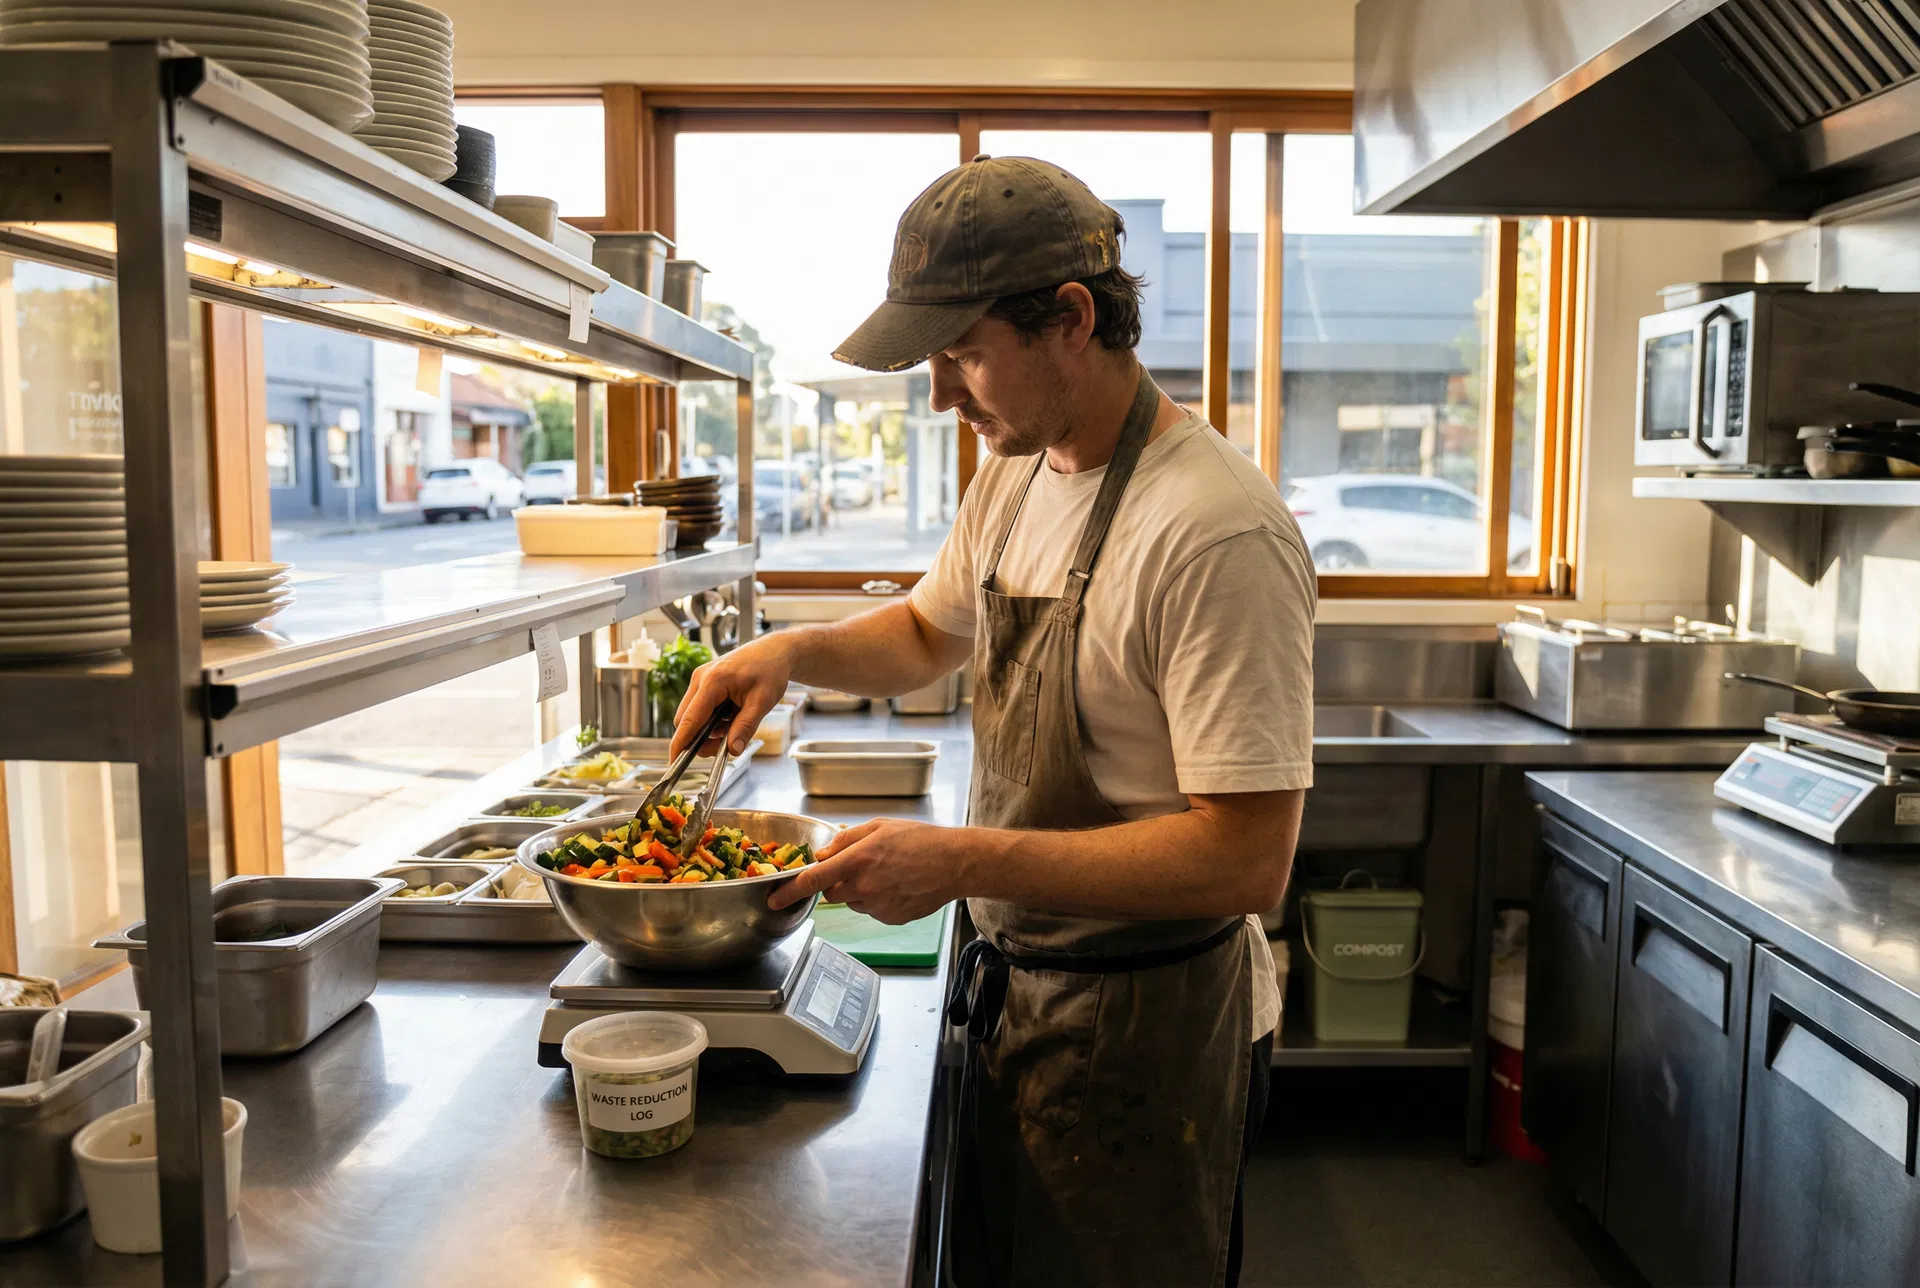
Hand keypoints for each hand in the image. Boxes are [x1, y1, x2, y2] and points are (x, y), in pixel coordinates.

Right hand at [669, 634, 792, 758]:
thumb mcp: (763, 702)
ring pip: (691, 715)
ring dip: (707, 729)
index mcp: (713, 681)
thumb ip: (745, 727)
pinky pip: (699, 708)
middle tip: (724, 746)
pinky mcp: (704, 682)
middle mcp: (700, 678)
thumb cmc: (770, 670)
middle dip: (699, 739)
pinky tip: (730, 716)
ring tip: (734, 726)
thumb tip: (733, 750)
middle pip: (685, 720)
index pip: (689, 719)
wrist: (774, 651)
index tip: (674, 762)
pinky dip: (710, 720)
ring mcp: (700, 679)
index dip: (681, 743)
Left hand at [767, 819, 964, 924]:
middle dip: (836, 884)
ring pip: (853, 902)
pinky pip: (872, 911)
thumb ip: (845, 840)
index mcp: (858, 859)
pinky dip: (877, 901)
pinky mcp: (890, 918)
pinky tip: (897, 886)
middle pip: (831, 894)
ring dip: (858, 892)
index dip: (789, 892)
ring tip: (886, 875)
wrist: (954, 863)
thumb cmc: (920, 840)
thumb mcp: (878, 827)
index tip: (774, 899)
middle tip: (859, 868)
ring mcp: (878, 906)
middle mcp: (865, 885)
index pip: (813, 880)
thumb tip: (822, 854)